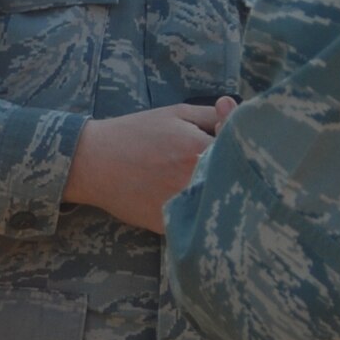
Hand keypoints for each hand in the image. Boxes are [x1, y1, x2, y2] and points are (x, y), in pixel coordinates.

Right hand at [61, 99, 237, 232]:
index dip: (245, 152)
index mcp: (200, 149)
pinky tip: (197, 208)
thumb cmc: (135, 133)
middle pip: (235, 184)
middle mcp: (195, 180)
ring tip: (218, 193)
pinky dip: (201, 218)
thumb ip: (212, 115)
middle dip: (237, 178)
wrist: (93, 162)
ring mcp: (182, 206)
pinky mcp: (170, 226)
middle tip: (237, 175)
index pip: (243, 154)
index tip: (239, 153)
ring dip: (222, 200)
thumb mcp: (175, 113)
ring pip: (218, 208)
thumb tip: (239, 115)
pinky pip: (197, 225)